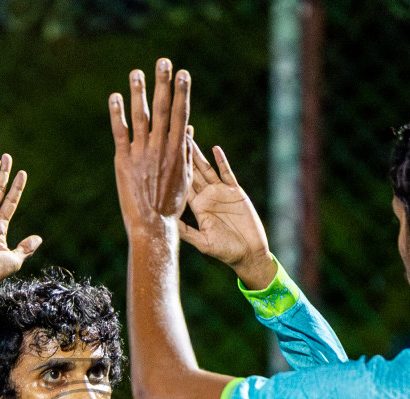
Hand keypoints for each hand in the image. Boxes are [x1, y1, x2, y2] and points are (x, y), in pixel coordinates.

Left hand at [110, 58, 192, 240]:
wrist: (153, 225)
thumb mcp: (183, 178)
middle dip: (164, 84)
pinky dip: (116, 114)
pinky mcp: (123, 161)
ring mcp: (141, 153)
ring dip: (138, 93)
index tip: (184, 73)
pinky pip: (119, 133)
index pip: (180, 115)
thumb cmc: (170, 205)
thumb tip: (187, 129)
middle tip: (163, 61)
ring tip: (136, 72)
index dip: (182, 93)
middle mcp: (160, 148)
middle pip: (162, 110)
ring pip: (140, 117)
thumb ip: (185, 152)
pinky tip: (114, 96)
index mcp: (176, 151)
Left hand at [179, 138, 276, 289]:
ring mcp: (221, 192)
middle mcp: (206, 196)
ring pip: (206, 168)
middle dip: (182, 154)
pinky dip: (221, 161)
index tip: (160, 156)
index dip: (171, 170)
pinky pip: (227, 173)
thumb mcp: (203, 242)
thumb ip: (187, 232)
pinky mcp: (235, 191)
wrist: (249, 253)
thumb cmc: (225, 251)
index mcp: (196, 207)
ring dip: (197, 153)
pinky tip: (215, 149)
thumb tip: (167, 224)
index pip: (180, 184)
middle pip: (191, 171)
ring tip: (189, 136)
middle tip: (172, 135)